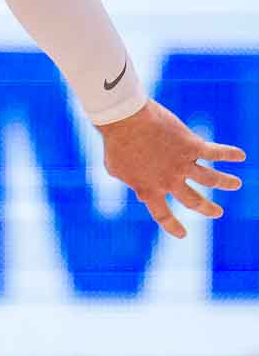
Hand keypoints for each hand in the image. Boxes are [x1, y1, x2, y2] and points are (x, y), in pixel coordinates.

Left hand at [99, 99, 245, 238]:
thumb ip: (129, 179)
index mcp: (149, 190)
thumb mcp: (116, 169)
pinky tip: (240, 155)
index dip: (172, 226)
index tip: (182, 235)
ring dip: (226, 182)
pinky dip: (230, 154)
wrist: (124, 121)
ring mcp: (182, 164)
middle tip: (217, 213)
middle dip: (207, 208)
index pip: (162, 214)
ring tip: (236, 184)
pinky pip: (216, 152)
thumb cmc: (115, 143)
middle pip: (193, 200)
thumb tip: (134, 184)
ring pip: (211, 179)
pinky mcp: (192, 145)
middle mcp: (169, 181)